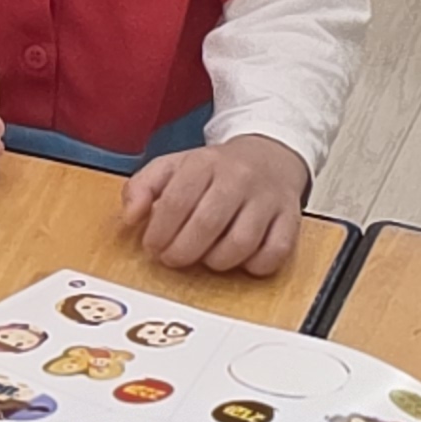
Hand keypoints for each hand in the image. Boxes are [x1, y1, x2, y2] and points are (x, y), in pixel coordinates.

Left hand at [120, 133, 307, 275]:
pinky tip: (239, 259)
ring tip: (204, 257)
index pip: (176, 202)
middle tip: (172, 258)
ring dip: (216, 261)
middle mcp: (239, 178)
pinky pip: (276, 252)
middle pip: (207, 224)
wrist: (269, 156)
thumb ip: (142, 187)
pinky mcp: (290, 218)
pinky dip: (255, 265)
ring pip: (241, 243)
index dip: (159, 232)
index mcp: (204, 163)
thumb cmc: (215, 170)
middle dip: (182, 251)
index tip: (152, 246)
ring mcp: (267, 199)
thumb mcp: (172, 167)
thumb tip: (130, 216)